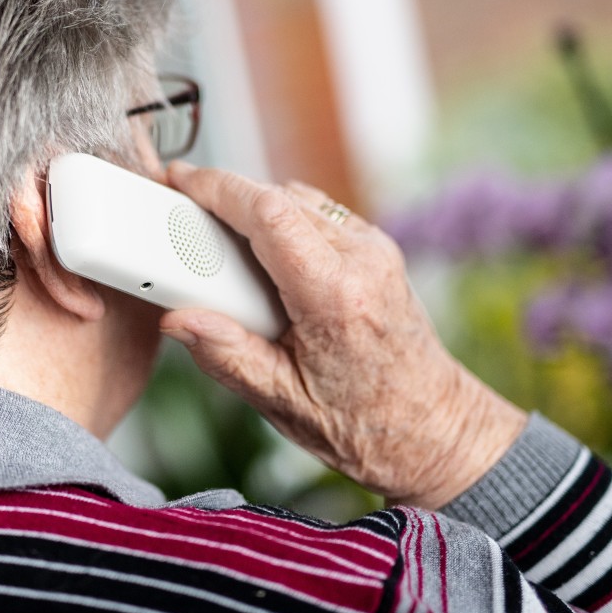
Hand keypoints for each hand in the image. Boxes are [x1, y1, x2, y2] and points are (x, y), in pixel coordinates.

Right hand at [159, 162, 526, 508]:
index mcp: (336, 297)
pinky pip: (317, 213)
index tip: (181, 181)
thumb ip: (227, 356)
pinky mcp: (377, 249)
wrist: (434, 431)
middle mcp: (363, 260)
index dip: (218, 188)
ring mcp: (376, 249)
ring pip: (299, 199)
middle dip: (226, 196)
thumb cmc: (366, 427)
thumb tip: (177, 320)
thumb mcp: (283, 402)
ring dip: (254, 208)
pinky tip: (261, 257)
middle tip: (184, 217)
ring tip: (221, 248)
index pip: (269, 213)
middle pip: (279, 196)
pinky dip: (281, 220)